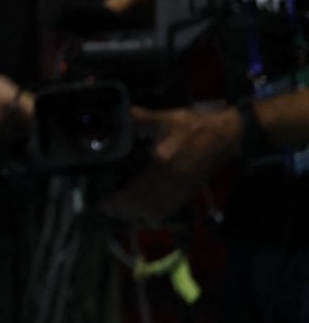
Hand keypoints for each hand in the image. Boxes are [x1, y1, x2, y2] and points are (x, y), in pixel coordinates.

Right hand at [0, 68, 30, 145]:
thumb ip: (18, 96)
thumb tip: (33, 106)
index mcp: (9, 101)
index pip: (35, 115)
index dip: (36, 116)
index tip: (34, 115)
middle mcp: (3, 119)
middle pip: (25, 129)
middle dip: (22, 124)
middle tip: (14, 117)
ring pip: (10, 137)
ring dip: (8, 131)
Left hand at [99, 105, 238, 224]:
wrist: (226, 135)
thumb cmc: (194, 126)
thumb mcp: (165, 118)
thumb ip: (141, 118)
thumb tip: (122, 114)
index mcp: (163, 164)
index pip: (137, 190)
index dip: (120, 200)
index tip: (104, 203)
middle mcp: (172, 182)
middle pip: (145, 205)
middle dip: (125, 211)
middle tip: (107, 211)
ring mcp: (183, 189)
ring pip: (158, 210)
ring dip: (138, 215)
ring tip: (121, 214)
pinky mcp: (190, 191)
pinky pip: (171, 208)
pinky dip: (156, 214)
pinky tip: (146, 215)